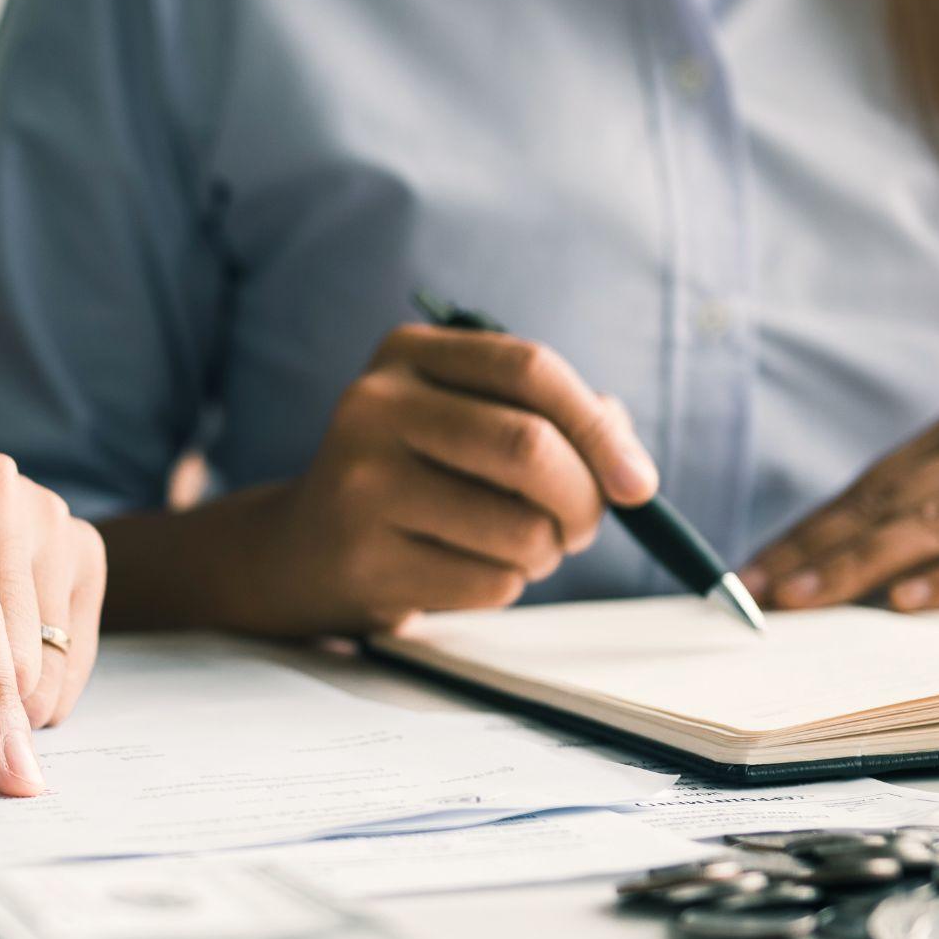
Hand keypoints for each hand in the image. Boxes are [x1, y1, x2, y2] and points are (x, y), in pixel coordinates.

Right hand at [243, 324, 659, 632]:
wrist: (300, 549)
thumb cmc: (410, 478)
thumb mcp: (462, 421)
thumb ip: (548, 418)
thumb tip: (627, 460)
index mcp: (407, 354)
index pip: (530, 370)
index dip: (599, 428)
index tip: (638, 483)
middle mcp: (374, 407)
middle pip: (529, 448)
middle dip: (583, 501)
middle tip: (583, 528)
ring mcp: (361, 484)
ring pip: (520, 528)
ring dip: (544, 551)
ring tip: (513, 547)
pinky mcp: (365, 558)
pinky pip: (490, 583)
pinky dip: (505, 584)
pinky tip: (463, 569)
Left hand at [742, 403, 938, 610]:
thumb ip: (915, 528)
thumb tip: (811, 575)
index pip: (865, 491)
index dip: (803, 536)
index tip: (747, 577)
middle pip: (890, 507)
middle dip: (817, 554)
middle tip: (763, 595)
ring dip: (865, 567)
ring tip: (810, 600)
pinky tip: (909, 602)